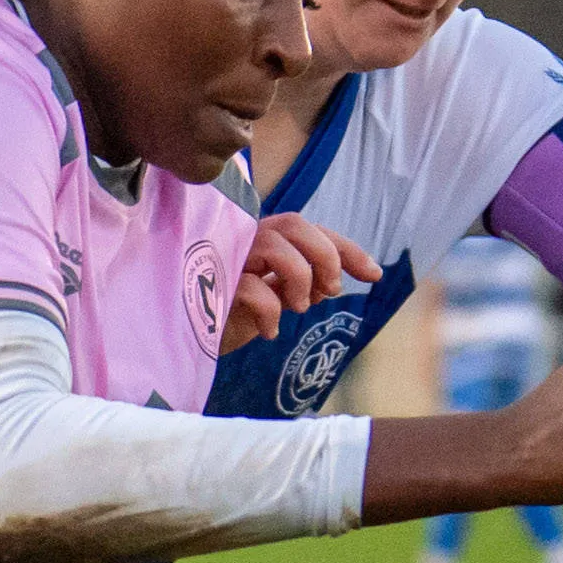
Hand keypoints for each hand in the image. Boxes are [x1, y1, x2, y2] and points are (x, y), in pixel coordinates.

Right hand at [222, 212, 377, 350]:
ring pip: (276, 247)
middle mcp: (246, 242)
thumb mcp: (277, 300)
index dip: (347, 248)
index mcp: (264, 241)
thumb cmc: (233, 315)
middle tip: (331, 289)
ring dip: (300, 278)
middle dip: (325, 255)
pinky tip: (269, 332)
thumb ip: (304, 287)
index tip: (374, 275)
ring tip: (297, 307)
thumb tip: (333, 284)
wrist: (188, 337)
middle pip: (295, 225)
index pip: (312, 230)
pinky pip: (254, 290)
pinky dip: (271, 313)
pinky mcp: (213, 286)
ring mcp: (229, 260)